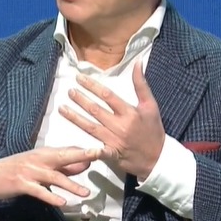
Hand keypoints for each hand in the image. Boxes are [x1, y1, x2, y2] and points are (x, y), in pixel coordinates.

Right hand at [0, 146, 100, 206]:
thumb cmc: (17, 169)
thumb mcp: (40, 164)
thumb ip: (62, 165)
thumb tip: (85, 164)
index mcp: (45, 153)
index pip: (69, 150)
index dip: (87, 151)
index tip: (105, 149)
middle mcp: (39, 159)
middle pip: (64, 156)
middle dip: (83, 155)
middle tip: (100, 154)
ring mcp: (30, 171)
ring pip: (54, 177)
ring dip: (71, 184)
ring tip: (86, 193)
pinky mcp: (21, 184)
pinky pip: (39, 191)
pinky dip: (51, 197)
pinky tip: (62, 203)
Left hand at [59, 61, 165, 178]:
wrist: (158, 158)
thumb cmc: (153, 130)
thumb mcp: (150, 105)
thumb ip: (141, 84)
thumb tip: (138, 62)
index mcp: (129, 113)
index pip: (107, 96)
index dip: (92, 86)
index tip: (80, 78)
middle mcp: (120, 126)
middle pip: (96, 111)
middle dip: (80, 100)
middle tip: (69, 91)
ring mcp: (114, 141)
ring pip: (90, 127)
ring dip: (75, 118)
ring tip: (62, 108)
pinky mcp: (111, 155)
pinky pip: (96, 151)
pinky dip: (86, 149)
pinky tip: (72, 143)